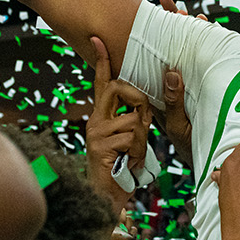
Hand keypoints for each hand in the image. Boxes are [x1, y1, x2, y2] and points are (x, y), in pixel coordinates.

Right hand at [86, 35, 153, 211]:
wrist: (107, 199)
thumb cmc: (123, 167)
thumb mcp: (133, 138)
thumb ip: (136, 120)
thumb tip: (145, 106)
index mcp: (102, 117)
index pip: (102, 82)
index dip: (101, 61)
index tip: (97, 40)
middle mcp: (94, 121)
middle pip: (118, 88)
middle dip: (138, 98)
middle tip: (144, 120)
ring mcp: (95, 134)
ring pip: (132, 118)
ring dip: (143, 137)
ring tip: (135, 155)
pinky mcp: (99, 147)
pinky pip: (131, 137)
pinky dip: (138, 152)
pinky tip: (130, 164)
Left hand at [153, 0, 202, 163]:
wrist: (215, 160)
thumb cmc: (191, 147)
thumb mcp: (178, 126)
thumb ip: (174, 101)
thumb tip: (170, 72)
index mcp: (164, 91)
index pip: (153, 57)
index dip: (151, 35)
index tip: (146, 14)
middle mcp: (177, 83)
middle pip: (170, 47)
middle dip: (170, 24)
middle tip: (165, 0)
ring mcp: (194, 82)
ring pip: (189, 51)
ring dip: (190, 31)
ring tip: (187, 11)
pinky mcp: (210, 85)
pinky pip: (207, 60)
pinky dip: (208, 43)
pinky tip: (209, 29)